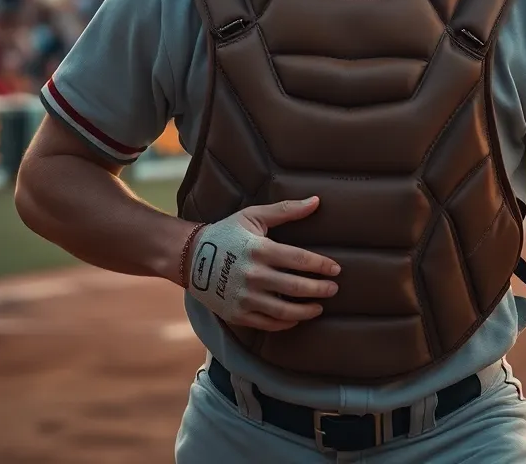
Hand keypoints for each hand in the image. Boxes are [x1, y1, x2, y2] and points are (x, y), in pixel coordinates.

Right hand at [185, 197, 339, 331]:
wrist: (189, 257)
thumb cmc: (226, 234)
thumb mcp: (253, 216)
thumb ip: (285, 210)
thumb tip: (316, 201)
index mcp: (260, 249)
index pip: (300, 259)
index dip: (321, 265)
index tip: (336, 269)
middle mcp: (253, 275)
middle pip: (296, 286)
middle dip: (320, 289)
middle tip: (333, 289)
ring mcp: (245, 297)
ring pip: (284, 311)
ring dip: (307, 310)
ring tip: (319, 307)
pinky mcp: (237, 314)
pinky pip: (268, 324)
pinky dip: (286, 323)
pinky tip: (296, 318)